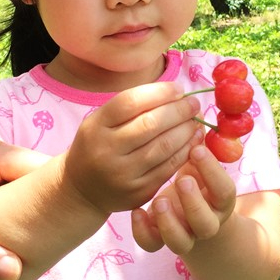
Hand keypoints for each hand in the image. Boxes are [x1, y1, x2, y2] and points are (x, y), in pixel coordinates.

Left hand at [0, 124, 48, 279]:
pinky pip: (1, 182)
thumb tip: (14, 271)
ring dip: (24, 208)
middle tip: (51, 246)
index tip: (68, 231)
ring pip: (17, 181)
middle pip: (33, 177)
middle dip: (43, 208)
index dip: (59, 199)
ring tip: (32, 242)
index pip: (42, 171)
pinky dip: (7, 204)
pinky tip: (4, 231)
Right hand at [64, 82, 201, 214]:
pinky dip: (185, 152)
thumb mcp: (101, 122)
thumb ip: (131, 107)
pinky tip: (193, 141)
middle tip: (194, 104)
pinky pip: (169, 168)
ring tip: (196, 121)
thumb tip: (173, 92)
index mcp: (96, 126)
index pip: (131, 102)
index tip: (178, 88)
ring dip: (186, 131)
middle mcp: (107, 150)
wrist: (82, 190)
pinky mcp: (139, 191)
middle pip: (150, 124)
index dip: (159, 92)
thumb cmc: (99, 145)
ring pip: (164, 147)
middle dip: (179, 111)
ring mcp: (123, 174)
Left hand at [131, 144, 236, 254]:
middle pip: (205, 224)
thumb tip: (192, 111)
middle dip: (193, 201)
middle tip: (181, 179)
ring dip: (170, 221)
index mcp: (220, 200)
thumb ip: (199, 147)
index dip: (213, 171)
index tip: (197, 149)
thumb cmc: (194, 177)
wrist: (187, 212)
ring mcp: (183, 235)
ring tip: (159, 199)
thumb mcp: (200, 164)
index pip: (224, 191)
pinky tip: (136, 211)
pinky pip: (152, 245)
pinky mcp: (160, 240)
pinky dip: (143, 231)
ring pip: (180, 242)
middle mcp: (205, 222)